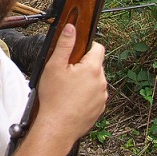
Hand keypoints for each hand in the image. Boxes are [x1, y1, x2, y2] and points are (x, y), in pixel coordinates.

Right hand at [13, 24, 106, 155]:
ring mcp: (102, 97)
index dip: (87, 45)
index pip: (98, 47)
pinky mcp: (99, 109)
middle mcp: (101, 82)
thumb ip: (64, 44)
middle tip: (66, 71)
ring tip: (67, 87)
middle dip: (83, 64)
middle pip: (96, 65)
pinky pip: (94, 96)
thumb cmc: (54, 98)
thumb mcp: (54, 65)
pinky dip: (86, 95)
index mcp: (92, 69)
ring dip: (85, 80)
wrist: (57, 127)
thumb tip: (71, 28)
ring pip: (95, 81)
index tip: (76, 50)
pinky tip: (72, 99)